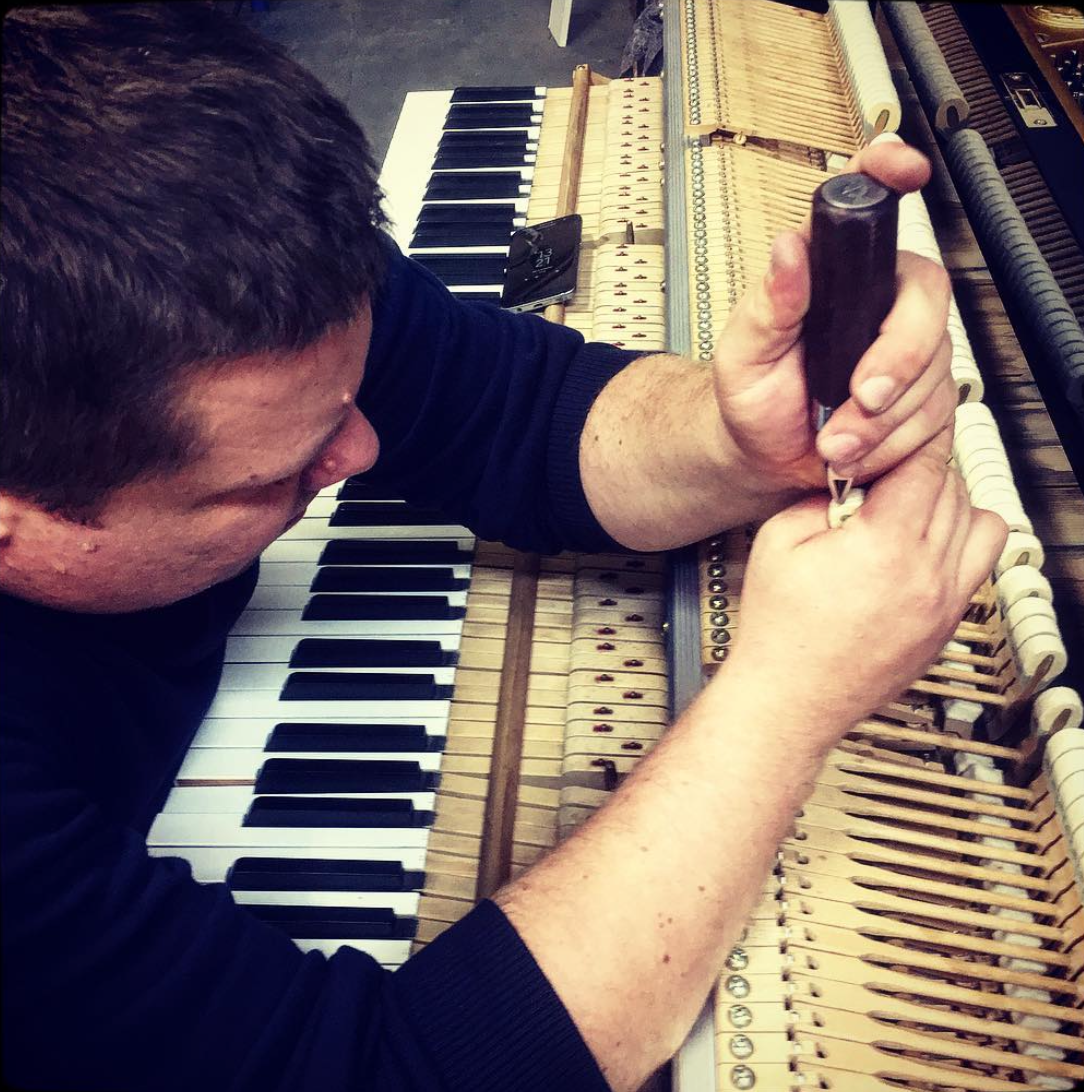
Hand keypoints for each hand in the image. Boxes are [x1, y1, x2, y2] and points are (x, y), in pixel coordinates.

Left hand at [712, 138, 956, 502]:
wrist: (762, 456)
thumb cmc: (751, 397)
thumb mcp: (743, 351)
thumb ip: (768, 303)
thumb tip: (787, 249)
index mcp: (836, 274)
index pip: (871, 207)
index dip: (891, 175)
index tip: (904, 171)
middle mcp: (880, 304)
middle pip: (928, 310)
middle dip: (895, 365)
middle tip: (855, 398)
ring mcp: (908, 353)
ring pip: (933, 378)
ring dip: (882, 423)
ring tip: (833, 440)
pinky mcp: (922, 401)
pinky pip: (936, 423)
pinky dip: (894, 449)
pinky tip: (857, 453)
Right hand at [722, 434, 1006, 742]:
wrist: (789, 699)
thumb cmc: (778, 631)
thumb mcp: (777, 540)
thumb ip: (821, 497)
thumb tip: (852, 479)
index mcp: (884, 548)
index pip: (924, 467)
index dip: (906, 445)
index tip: (892, 438)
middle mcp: (927, 576)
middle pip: (956, 490)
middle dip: (922, 472)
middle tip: (884, 478)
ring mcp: (944, 605)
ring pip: (984, 525)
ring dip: (952, 506)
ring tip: (909, 512)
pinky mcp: (946, 627)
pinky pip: (977, 568)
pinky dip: (957, 546)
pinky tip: (916, 549)